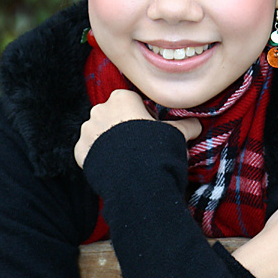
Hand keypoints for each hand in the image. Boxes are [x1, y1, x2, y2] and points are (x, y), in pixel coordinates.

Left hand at [74, 89, 201, 168]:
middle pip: (113, 117)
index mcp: (122, 99)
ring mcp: (87, 130)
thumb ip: (185, 126)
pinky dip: (99, 158)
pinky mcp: (80, 151)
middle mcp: (100, 110)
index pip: (131, 103)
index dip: (142, 117)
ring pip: (99, 134)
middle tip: (138, 148)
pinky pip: (89, 151)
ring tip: (126, 161)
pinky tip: (113, 168)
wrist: (135, 178)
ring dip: (109, 144)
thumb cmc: (155, 149)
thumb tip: (198, 125)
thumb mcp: (175, 135)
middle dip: (123, 129)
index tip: (149, 132)